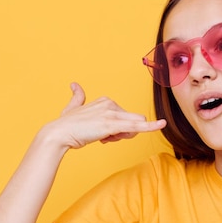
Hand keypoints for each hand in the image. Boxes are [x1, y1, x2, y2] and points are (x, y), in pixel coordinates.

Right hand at [43, 82, 166, 148]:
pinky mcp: (114, 125)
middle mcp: (111, 104)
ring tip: (102, 137)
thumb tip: (74, 84)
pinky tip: (162, 124)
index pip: (125, 118)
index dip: (117, 131)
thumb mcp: (73, 108)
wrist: (59, 134)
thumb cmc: (66, 125)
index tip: (102, 135)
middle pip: (131, 123)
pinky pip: (137, 126)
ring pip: (133, 127)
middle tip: (103, 137)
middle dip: (122, 134)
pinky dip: (151, 126)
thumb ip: (77, 96)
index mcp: (105, 101)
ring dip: (121, 137)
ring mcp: (113, 114)